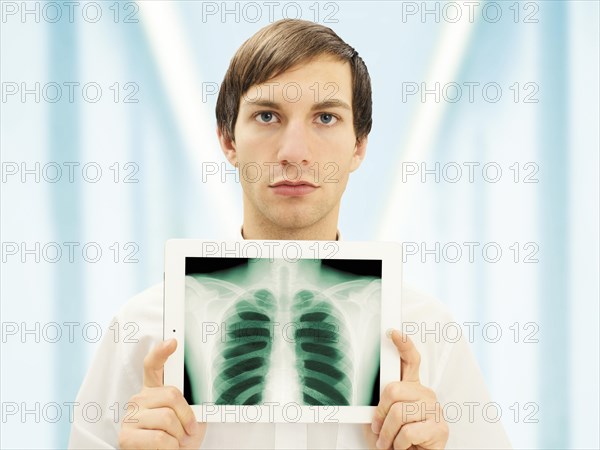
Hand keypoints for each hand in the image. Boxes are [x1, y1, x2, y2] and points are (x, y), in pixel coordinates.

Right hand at [118, 339, 206, 448]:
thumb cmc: (178, 441)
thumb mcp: (187, 419)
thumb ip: (188, 403)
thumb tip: (199, 394)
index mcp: (153, 391)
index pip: (153, 366)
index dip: (162, 352)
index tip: (173, 341)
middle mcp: (139, 399)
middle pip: (171, 395)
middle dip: (186, 417)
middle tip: (187, 431)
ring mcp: (130, 416)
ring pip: (167, 418)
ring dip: (178, 436)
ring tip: (175, 442)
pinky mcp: (126, 436)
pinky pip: (159, 438)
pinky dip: (170, 448)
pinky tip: (166, 449)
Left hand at [367, 330, 447, 449]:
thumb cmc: (395, 441)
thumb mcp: (382, 419)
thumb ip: (379, 404)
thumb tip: (366, 394)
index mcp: (411, 388)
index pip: (410, 360)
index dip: (403, 345)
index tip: (393, 333)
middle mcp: (425, 394)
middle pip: (393, 390)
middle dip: (380, 413)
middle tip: (378, 428)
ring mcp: (434, 410)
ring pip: (399, 413)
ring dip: (387, 433)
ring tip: (389, 441)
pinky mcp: (440, 428)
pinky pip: (408, 432)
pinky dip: (399, 443)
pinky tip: (402, 446)